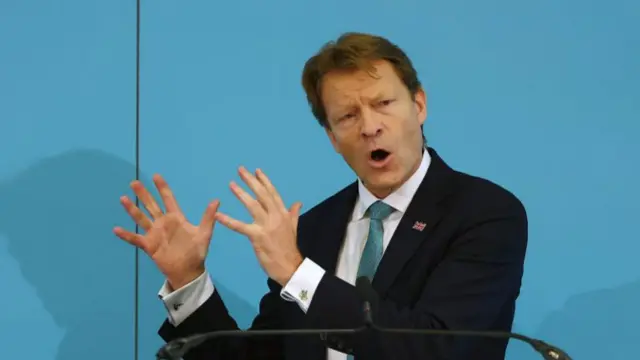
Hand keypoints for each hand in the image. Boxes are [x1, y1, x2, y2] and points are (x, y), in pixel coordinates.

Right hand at [113, 174, 219, 289]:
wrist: (189, 271)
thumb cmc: (197, 252)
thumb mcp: (204, 233)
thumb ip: (208, 217)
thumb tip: (216, 200)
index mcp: (176, 218)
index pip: (168, 199)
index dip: (162, 188)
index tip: (156, 176)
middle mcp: (163, 223)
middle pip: (151, 205)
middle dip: (143, 194)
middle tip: (134, 182)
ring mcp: (155, 234)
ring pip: (141, 218)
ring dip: (132, 209)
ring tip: (123, 198)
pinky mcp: (149, 245)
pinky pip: (135, 239)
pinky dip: (126, 234)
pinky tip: (116, 229)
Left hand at [215, 167, 303, 285]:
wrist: (290, 267)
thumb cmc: (289, 248)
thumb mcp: (293, 228)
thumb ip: (293, 214)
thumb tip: (298, 202)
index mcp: (283, 214)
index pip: (273, 193)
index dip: (265, 181)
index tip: (257, 170)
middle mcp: (275, 216)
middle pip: (262, 195)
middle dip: (251, 181)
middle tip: (240, 170)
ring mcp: (266, 226)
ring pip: (252, 206)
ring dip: (241, 194)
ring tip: (231, 184)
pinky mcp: (257, 236)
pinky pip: (240, 226)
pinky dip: (228, 220)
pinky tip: (218, 215)